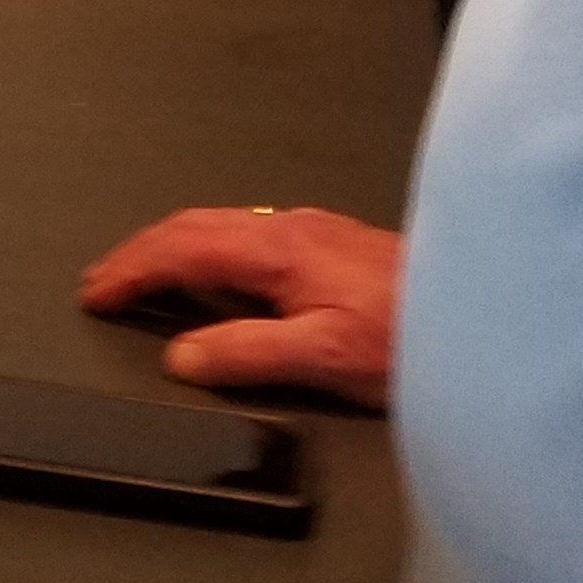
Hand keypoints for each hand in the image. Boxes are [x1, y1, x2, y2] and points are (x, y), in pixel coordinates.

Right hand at [79, 206, 401, 408]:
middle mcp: (291, 229)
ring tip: (145, 275)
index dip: (133, 270)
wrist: (485, 313)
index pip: (182, 249)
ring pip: (222, 226)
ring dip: (173, 248)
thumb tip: (183, 355)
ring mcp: (313, 231)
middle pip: (195, 226)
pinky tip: (218, 275)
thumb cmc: (410, 337)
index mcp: (278, 249)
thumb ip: (248, 354)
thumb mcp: (324, 357)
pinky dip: (209, 250)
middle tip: (104, 280)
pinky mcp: (333, 244)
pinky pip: (248, 235)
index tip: (97, 292)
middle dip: (142, 252)